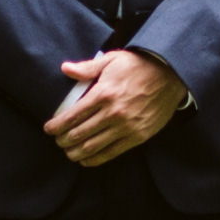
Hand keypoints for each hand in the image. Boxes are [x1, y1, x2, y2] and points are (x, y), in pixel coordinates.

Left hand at [44, 46, 189, 168]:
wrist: (171, 74)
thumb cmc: (139, 66)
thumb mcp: (112, 60)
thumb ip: (87, 68)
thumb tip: (65, 68)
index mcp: (103, 93)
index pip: (72, 116)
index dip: (56, 126)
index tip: (48, 129)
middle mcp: (113, 113)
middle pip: (78, 134)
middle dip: (63, 140)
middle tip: (58, 140)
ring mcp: (126, 126)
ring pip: (92, 147)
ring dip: (75, 153)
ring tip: (68, 152)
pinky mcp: (138, 136)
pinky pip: (111, 153)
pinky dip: (94, 159)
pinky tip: (85, 159)